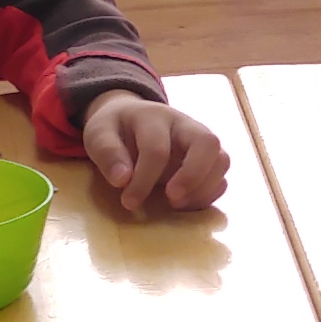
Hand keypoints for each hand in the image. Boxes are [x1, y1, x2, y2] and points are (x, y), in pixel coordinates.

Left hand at [78, 90, 230, 215]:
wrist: (130, 117)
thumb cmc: (115, 129)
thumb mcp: (98, 134)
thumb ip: (107, 153)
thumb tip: (122, 179)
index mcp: (155, 117)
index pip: (158, 148)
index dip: (144, 179)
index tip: (129, 202)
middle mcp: (185, 125)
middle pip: (208, 142)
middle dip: (192, 176)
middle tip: (172, 200)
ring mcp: (200, 142)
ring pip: (222, 160)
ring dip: (204, 188)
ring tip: (176, 204)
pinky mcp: (207, 160)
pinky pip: (221, 178)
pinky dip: (208, 195)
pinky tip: (184, 205)